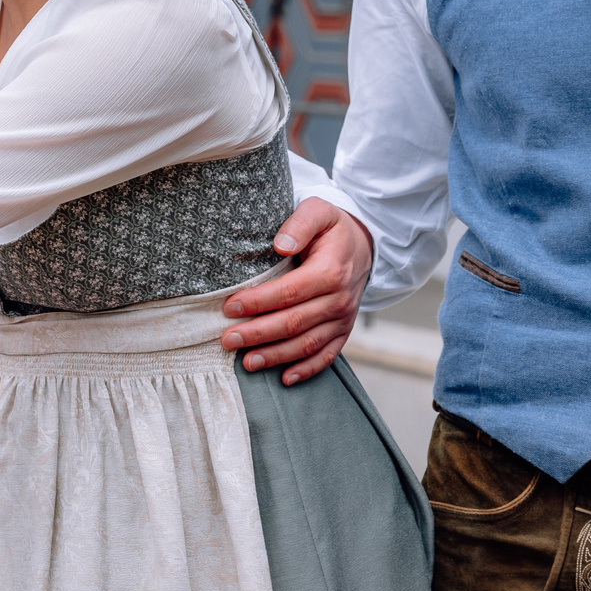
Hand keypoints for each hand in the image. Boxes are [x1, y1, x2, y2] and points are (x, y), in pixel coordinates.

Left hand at [220, 197, 371, 381]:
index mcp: (331, 271)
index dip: (258, 302)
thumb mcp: (318, 211)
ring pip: (308, 343)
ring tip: (247, 363)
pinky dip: (307, 370)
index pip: (289, 292)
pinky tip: (285, 379)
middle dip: (258, 334)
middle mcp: (339, 299)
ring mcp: (343, 318)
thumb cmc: (331, 227)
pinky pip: (327, 355)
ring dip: (276, 356)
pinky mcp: (344, 331)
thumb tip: (280, 244)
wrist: (363, 244)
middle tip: (227, 340)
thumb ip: (299, 224)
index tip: (229, 307)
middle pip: (294, 322)